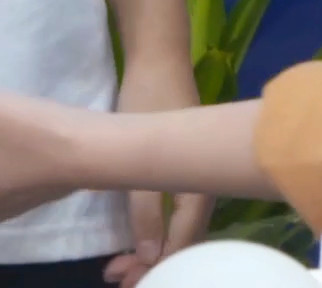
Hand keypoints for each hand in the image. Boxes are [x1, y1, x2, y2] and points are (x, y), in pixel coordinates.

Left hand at [110, 57, 210, 283]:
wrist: (157, 57)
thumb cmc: (151, 102)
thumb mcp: (141, 161)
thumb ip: (146, 210)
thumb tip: (151, 255)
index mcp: (201, 190)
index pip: (183, 244)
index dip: (157, 267)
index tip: (128, 280)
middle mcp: (202, 188)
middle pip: (182, 240)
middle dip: (152, 263)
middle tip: (119, 278)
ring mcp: (193, 177)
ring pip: (176, 227)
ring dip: (151, 248)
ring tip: (122, 264)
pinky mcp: (180, 166)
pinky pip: (173, 210)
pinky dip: (154, 228)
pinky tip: (138, 234)